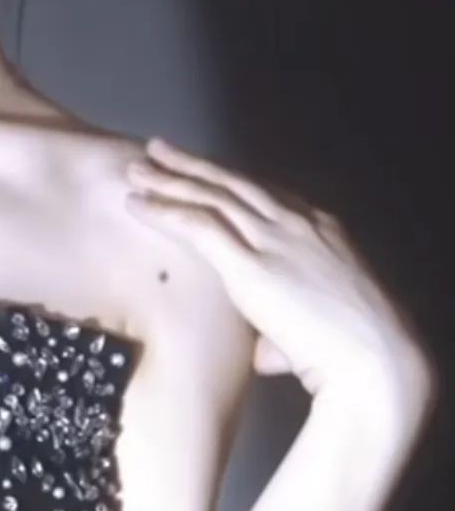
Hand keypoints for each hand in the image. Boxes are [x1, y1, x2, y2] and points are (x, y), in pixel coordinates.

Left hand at [124, 136, 435, 402]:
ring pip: (212, 196)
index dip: (230, 181)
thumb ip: (285, 332)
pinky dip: (164, 211)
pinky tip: (138, 205)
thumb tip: (264, 353)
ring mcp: (275, 240)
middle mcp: (298, 224)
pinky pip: (198, 225)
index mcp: (321, 231)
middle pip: (234, 183)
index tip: (205, 173)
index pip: (267, 194)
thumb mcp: (323, 325)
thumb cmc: (354, 354)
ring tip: (137, 171)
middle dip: (193, 166)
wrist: (374, 360)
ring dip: (170, 180)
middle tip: (159, 151)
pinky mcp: (251, 264)